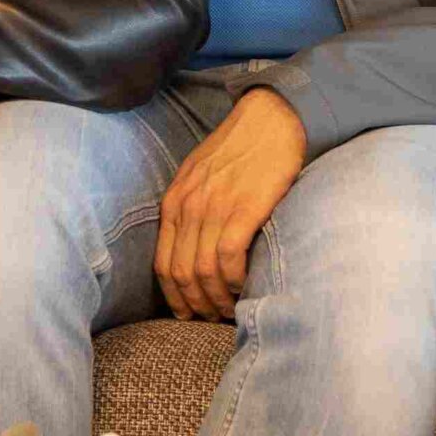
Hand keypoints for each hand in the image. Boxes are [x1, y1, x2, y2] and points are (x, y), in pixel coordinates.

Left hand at [155, 88, 308, 320]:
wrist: (272, 117)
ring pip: (204, 272)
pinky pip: (229, 258)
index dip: (175, 298)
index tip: (189, 314)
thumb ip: (190, 207)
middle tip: (213, 319)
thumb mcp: (199, 175)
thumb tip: (191, 248)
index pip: (163, 265)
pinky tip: (244, 286)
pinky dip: (234, 280)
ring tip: (231, 309)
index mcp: (174, 202)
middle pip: (182, 275)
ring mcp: (215, 207)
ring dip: (217, 299)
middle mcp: (188, 207)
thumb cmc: (239, 147)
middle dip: (196, 306)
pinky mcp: (244, 208)